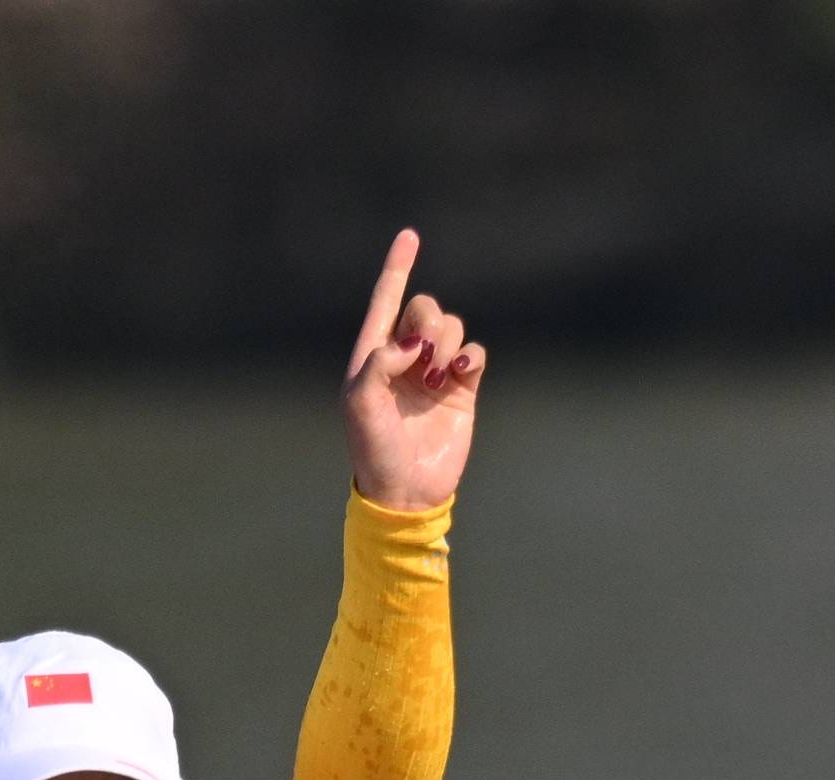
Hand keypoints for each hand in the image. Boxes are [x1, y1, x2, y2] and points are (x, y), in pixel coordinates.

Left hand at [343, 228, 482, 512]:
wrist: (406, 489)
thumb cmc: (373, 448)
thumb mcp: (359, 404)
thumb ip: (377, 363)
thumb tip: (411, 343)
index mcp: (373, 355)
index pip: (386, 300)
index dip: (397, 268)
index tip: (409, 236)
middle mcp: (405, 358)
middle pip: (424, 309)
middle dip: (428, 321)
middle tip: (425, 354)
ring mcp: (434, 373)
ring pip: (452, 328)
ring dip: (448, 343)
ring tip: (439, 377)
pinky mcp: (462, 389)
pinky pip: (474, 353)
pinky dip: (471, 355)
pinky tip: (460, 373)